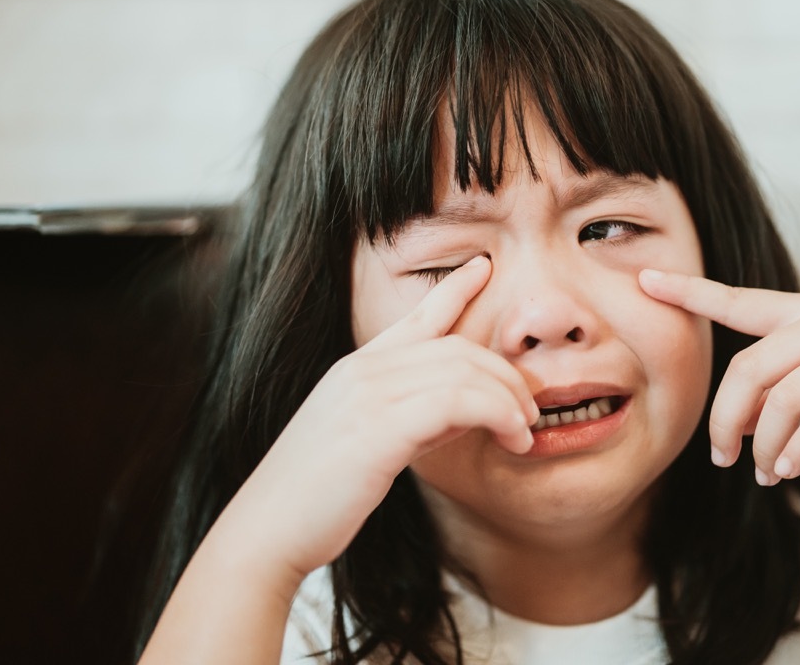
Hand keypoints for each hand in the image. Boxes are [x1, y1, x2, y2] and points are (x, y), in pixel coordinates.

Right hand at [228, 255, 537, 577]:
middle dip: (505, 374)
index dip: (454, 289)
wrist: (267, 530)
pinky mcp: (379, 426)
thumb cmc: (317, 497)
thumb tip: (467, 411)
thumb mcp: (368, 444)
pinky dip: (497, 415)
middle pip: (457, 347)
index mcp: (357, 370)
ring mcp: (368, 394)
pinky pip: (458, 401)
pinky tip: (512, 439)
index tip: (484, 268)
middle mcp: (363, 370)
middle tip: (531, 408)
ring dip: (508, 400)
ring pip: (464, 371)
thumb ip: (412, 417)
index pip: (415, 317)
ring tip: (526, 431)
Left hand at [639, 269, 799, 485]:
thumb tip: (743, 422)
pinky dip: (797, 449)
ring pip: (782, 401)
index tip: (643, 280)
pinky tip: (788, 468)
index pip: (738, 301)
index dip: (689, 292)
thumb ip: (789, 382)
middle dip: (726, 419)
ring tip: (763, 472)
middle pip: (748, 369)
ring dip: (763, 446)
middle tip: (721, 457)